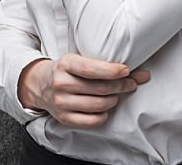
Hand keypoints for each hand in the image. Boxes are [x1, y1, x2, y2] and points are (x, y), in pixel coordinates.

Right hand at [17, 54, 150, 126]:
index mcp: (66, 64)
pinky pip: (91, 121)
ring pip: (97, 105)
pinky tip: (106, 108)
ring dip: (113, 100)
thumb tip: (141, 72)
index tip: (126, 71)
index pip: (91, 69)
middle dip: (120, 86)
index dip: (111, 71)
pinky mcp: (64, 118)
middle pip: (98, 88)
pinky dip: (103, 115)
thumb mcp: (78, 59)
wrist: (40, 84)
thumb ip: (103, 64)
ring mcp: (61, 102)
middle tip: (131, 83)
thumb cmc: (66, 70)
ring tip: (117, 95)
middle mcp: (62, 83)